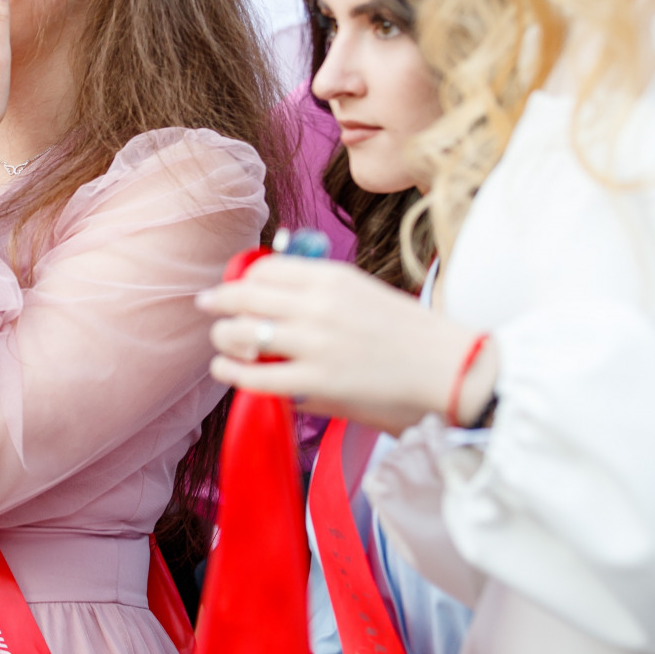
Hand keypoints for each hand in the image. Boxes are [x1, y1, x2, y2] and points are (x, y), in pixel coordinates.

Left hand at [198, 258, 487, 434]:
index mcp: (331, 278)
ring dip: (223, 336)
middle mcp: (318, 306)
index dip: (241, 278)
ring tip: (222, 341)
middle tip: (207, 306)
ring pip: (243, 333)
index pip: (265, 269)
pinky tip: (225, 368)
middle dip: (219, 302)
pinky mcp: (316, 383)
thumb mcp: (361, 290)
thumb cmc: (406, 330)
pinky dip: (232, 370)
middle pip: (245, 297)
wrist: (447, 367)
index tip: (233, 286)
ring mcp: (315, 345)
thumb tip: (271, 292)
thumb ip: (318, 289)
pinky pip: (256, 376)